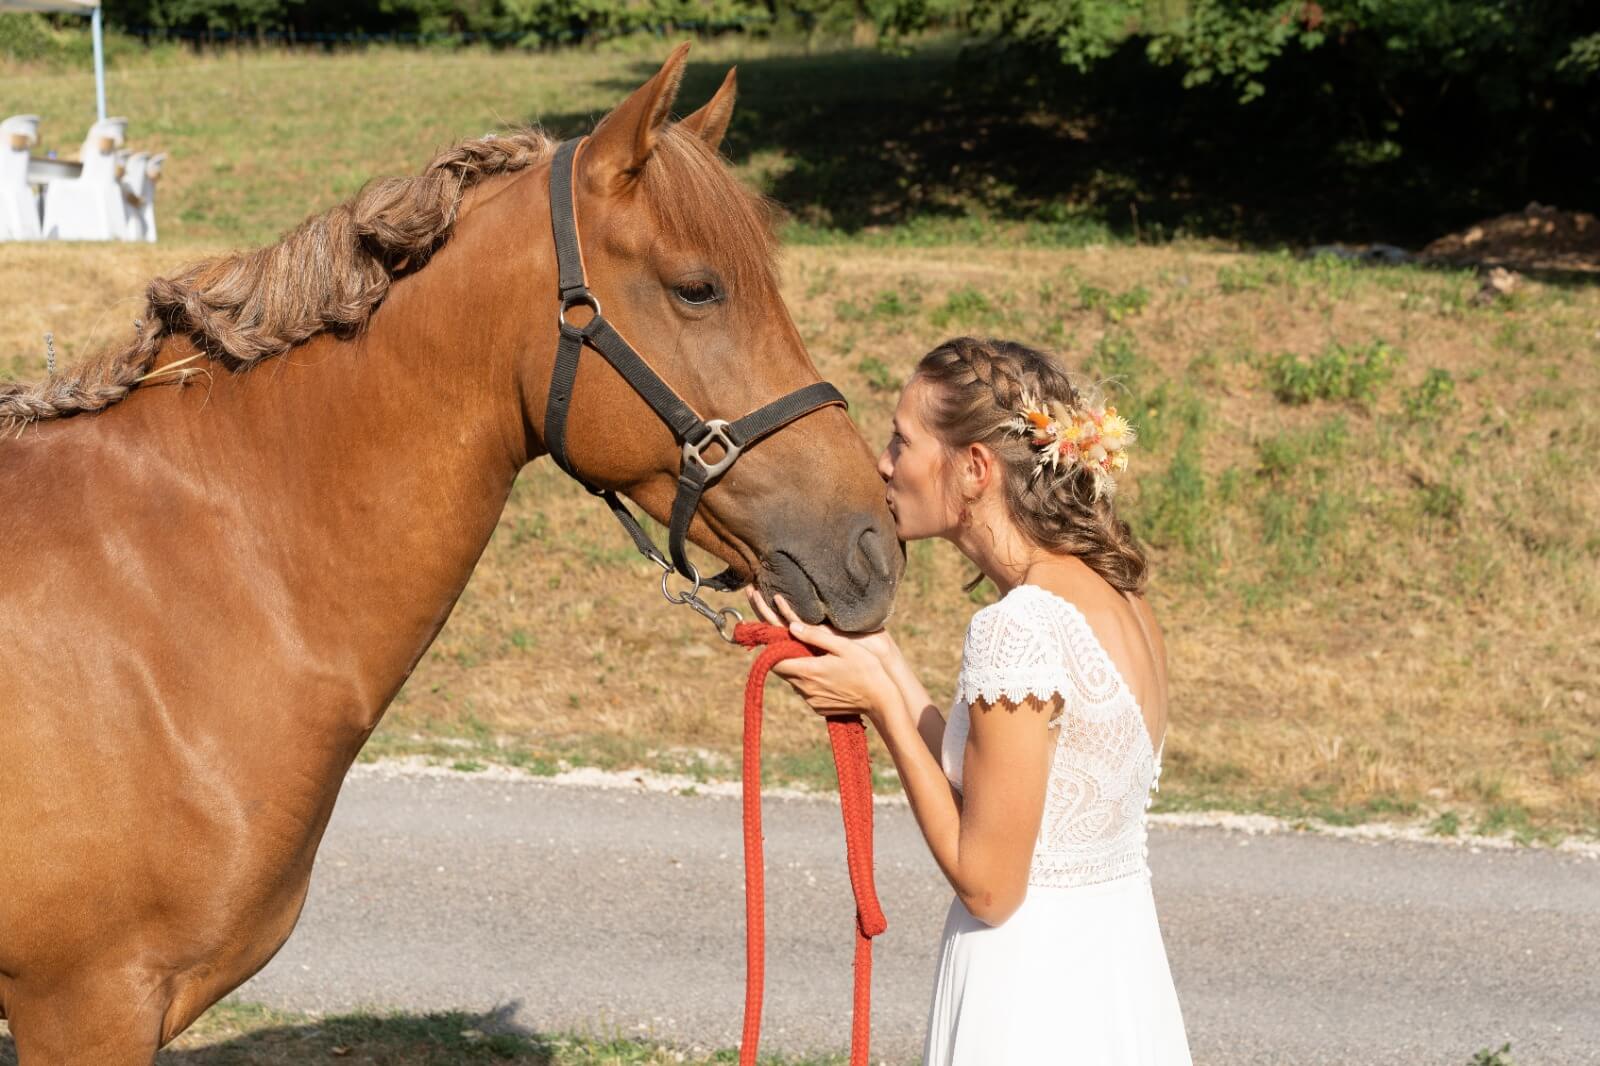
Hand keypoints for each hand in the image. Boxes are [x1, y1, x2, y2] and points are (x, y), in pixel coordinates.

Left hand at [745, 588, 897, 723]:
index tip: (781, 640)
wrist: (881, 700)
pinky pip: (806, 692)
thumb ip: (815, 636)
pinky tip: (828, 676)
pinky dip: (811, 683)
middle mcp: (805, 689)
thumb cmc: (865, 668)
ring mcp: (811, 701)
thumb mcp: (843, 646)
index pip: (775, 662)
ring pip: (795, 682)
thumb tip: (791, 626)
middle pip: (783, 672)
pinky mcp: (818, 708)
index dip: (774, 650)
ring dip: (800, 671)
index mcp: (808, 670)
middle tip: (799, 646)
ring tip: (817, 660)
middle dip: (786, 658)